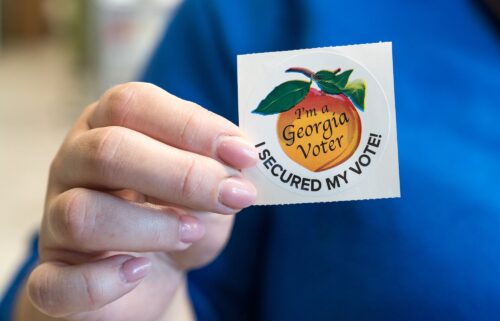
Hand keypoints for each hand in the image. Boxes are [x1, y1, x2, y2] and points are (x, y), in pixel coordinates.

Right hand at [21, 83, 257, 320]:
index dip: (192, 126)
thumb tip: (239, 164)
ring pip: (82, 213)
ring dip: (151, 226)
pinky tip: (138, 272)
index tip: (244, 155)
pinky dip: (102, 281)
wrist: (149, 275)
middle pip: (108, 151)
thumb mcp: (206, 189)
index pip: (132, 104)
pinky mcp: (53, 277)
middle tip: (232, 196)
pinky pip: (56, 284)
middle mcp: (74, 166)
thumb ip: (219, 171)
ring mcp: (54, 222)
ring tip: (192, 233)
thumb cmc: (178, 219)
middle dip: (181, 175)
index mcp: (108, 128)